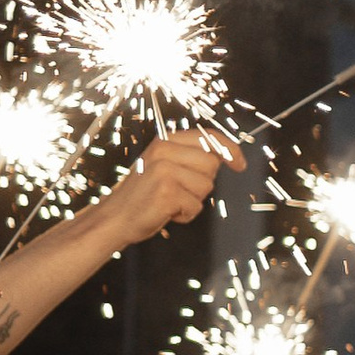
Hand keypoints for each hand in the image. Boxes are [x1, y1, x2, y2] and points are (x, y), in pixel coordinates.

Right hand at [105, 130, 242, 240]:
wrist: (114, 218)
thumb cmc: (142, 195)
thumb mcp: (163, 165)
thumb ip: (189, 156)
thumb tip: (226, 156)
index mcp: (165, 141)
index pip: (208, 137)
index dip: (230, 149)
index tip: (239, 164)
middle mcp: (164, 150)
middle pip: (212, 164)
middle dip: (203, 182)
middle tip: (179, 190)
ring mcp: (164, 170)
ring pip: (206, 186)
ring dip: (193, 200)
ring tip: (170, 200)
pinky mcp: (166, 192)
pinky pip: (196, 206)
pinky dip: (185, 214)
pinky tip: (166, 212)